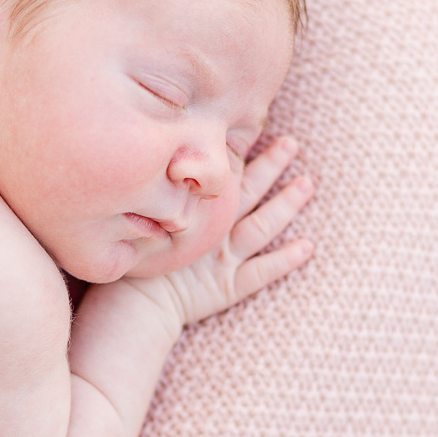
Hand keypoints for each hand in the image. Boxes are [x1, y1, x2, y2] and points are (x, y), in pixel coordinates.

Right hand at [147, 138, 314, 327]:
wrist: (135, 307)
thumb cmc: (130, 264)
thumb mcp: (135, 222)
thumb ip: (149, 197)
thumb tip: (149, 164)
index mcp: (192, 213)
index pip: (220, 175)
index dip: (236, 153)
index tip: (248, 130)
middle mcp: (213, 231)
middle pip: (248, 191)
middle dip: (270, 166)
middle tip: (290, 144)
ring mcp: (224, 258)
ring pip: (262, 226)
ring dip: (286, 205)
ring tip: (307, 184)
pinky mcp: (230, 286)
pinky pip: (263, 271)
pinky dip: (286, 259)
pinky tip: (307, 246)